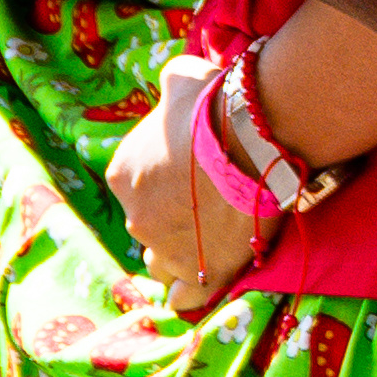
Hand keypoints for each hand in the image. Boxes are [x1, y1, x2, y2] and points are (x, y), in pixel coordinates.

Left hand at [107, 53, 256, 316]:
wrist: (254, 138)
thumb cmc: (216, 105)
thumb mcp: (183, 78)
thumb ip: (171, 85)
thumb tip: (175, 80)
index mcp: (123, 174)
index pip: (136, 184)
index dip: (167, 177)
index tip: (195, 168)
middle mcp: (135, 217)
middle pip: (149, 224)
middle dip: (174, 215)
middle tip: (212, 199)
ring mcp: (167, 249)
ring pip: (162, 262)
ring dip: (180, 252)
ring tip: (212, 238)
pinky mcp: (202, 273)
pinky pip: (186, 298)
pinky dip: (192, 292)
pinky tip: (209, 276)